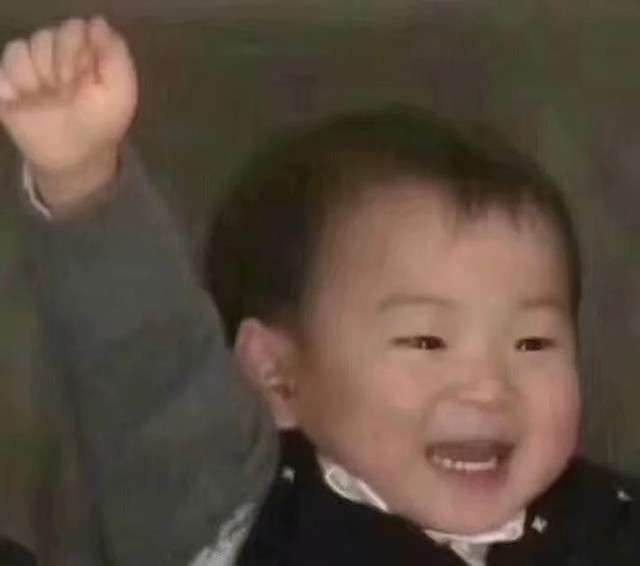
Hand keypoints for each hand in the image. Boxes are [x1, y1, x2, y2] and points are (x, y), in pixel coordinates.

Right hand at [0, 16, 137, 209]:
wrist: (75, 158)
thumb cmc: (100, 125)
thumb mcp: (120, 93)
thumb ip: (115, 56)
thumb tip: (98, 21)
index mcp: (86, 52)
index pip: (76, 28)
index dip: (80, 52)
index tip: (88, 78)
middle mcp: (57, 54)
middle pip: (48, 36)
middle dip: (61, 66)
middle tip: (70, 92)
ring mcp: (32, 67)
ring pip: (24, 49)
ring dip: (39, 77)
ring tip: (49, 99)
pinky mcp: (8, 83)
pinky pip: (3, 66)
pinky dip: (14, 84)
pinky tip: (26, 102)